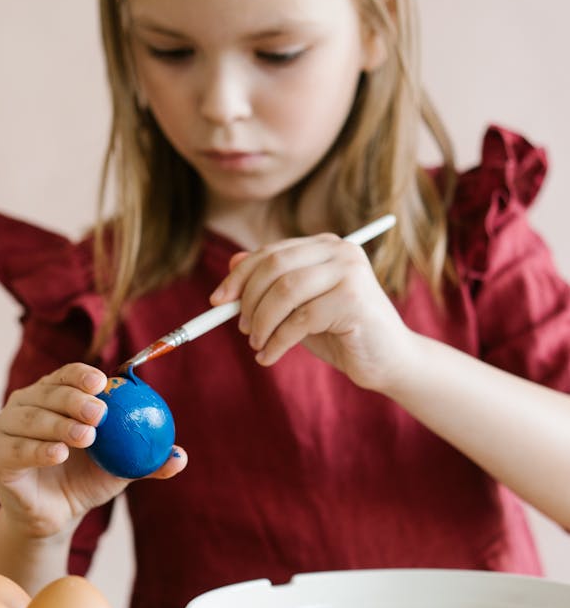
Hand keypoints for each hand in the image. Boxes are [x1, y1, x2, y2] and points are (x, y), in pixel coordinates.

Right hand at [0, 363, 186, 537]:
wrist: (56, 515)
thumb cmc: (86, 480)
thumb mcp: (122, 468)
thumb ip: (148, 460)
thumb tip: (181, 457)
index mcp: (54, 396)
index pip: (66, 375)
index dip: (82, 375)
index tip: (104, 383)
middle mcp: (27, 405)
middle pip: (49, 393)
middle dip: (74, 399)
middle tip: (100, 413)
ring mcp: (7, 429)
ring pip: (31, 419)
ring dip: (59, 425)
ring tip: (86, 437)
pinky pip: (16, 449)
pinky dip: (37, 450)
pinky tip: (58, 454)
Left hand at [210, 233, 413, 391]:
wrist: (388, 361)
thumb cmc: (341, 334)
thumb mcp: (299, 308)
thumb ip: (271, 286)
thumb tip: (231, 264)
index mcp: (326, 246)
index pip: (271, 253)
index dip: (240, 276)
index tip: (218, 300)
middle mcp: (340, 251)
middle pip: (274, 266)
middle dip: (248, 299)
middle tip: (242, 328)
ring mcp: (349, 272)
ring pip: (284, 291)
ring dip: (262, 323)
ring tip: (258, 345)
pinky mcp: (353, 299)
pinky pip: (299, 320)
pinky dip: (277, 341)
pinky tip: (270, 356)